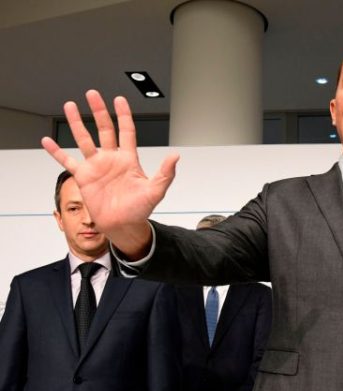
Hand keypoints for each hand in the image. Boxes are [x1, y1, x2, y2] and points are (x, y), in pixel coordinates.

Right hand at [41, 90, 179, 258]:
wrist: (123, 225)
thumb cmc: (140, 209)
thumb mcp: (156, 191)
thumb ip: (165, 173)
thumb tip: (175, 156)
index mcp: (128, 160)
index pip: (126, 131)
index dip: (123, 115)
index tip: (119, 99)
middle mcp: (111, 159)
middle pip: (104, 129)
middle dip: (98, 111)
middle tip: (92, 94)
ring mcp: (96, 167)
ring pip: (84, 140)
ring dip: (77, 124)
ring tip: (69, 106)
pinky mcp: (83, 177)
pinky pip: (67, 161)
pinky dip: (56, 152)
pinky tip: (47, 141)